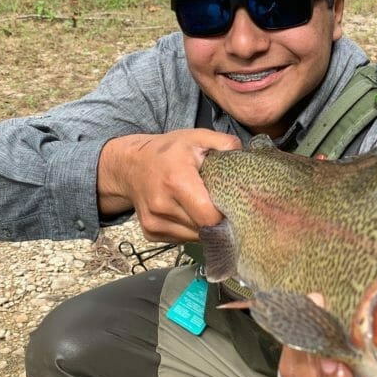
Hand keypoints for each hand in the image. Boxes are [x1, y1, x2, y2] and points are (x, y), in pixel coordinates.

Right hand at [97, 128, 240, 241]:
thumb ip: (223, 142)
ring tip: (202, 207)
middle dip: (217, 221)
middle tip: (222, 206)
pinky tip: (188, 213)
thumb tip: (245, 154)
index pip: (210, 217)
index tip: (233, 206)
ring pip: (193, 237)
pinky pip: (180, 239)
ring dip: (203, 227)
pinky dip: (189, 230)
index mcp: (177, 181)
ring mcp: (154, 222)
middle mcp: (162, 205)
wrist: (130, 165)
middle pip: (204, 229)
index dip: (226, 215)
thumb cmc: (168, 151)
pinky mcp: (150, 233)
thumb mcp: (196, 137)